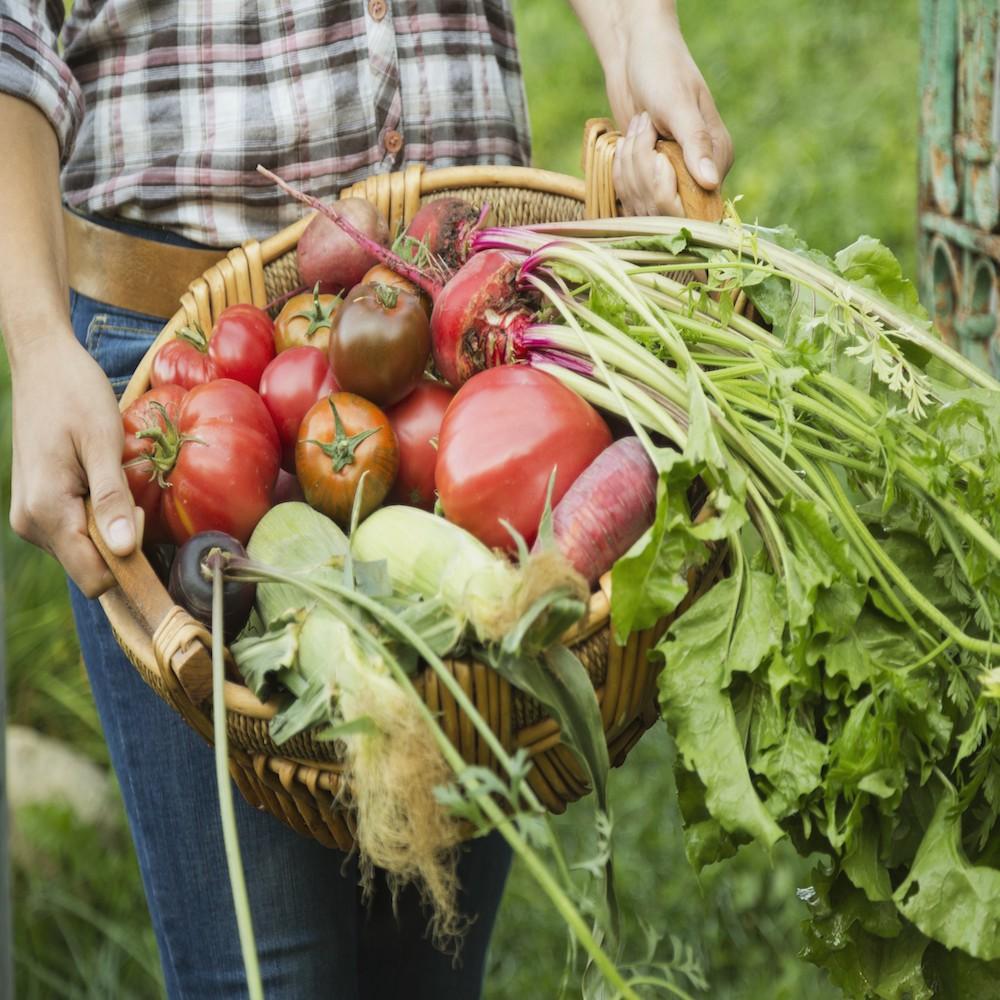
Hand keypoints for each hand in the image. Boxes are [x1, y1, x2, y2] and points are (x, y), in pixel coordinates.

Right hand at [8, 333, 138, 596]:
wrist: (43, 363)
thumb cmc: (75, 394)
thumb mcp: (102, 443)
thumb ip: (112, 499)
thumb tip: (125, 550)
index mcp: (46, 511)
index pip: (95, 577)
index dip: (129, 564)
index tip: (142, 520)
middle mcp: (31, 523)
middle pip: (92, 567)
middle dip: (121, 541)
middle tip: (130, 491)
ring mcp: (31, 517)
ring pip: (85, 550)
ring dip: (110, 526)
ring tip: (113, 479)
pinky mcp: (38, 507)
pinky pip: (76, 531)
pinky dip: (98, 517)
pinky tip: (102, 482)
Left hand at [604, 4, 731, 215]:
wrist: (636, 56)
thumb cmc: (662, 71)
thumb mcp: (678, 106)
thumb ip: (695, 143)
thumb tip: (711, 182)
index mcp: (718, 158)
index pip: (693, 200)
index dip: (665, 185)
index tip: (654, 150)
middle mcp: (698, 174)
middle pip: (664, 207)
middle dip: (642, 173)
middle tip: (640, 131)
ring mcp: (673, 178)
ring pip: (642, 204)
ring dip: (628, 168)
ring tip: (635, 127)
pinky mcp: (648, 179)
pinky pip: (629, 196)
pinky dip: (619, 173)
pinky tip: (623, 142)